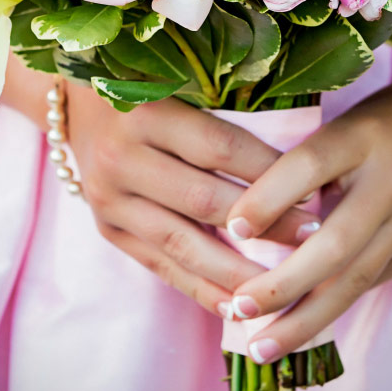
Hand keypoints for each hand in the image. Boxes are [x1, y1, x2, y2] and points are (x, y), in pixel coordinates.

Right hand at [65, 86, 320, 315]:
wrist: (76, 104)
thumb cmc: (147, 86)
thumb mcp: (178, 82)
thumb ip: (225, 111)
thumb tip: (298, 159)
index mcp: (145, 112)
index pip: (219, 148)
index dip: (269, 171)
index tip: (314, 190)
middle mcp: (121, 157)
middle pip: (204, 200)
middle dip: (265, 225)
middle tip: (314, 239)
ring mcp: (109, 199)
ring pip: (182, 244)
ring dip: (237, 270)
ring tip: (284, 286)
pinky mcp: (108, 229)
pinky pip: (161, 267)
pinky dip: (202, 289)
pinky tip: (238, 307)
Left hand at [221, 54, 391, 362]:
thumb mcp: (352, 120)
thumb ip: (312, 162)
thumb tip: (252, 215)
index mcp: (363, 136)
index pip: (309, 166)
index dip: (267, 198)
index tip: (231, 229)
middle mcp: (391, 182)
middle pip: (334, 243)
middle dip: (282, 284)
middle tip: (239, 308)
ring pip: (355, 278)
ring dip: (305, 318)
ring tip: (262, 347)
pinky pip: (372, 281)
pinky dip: (334, 305)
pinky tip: (301, 328)